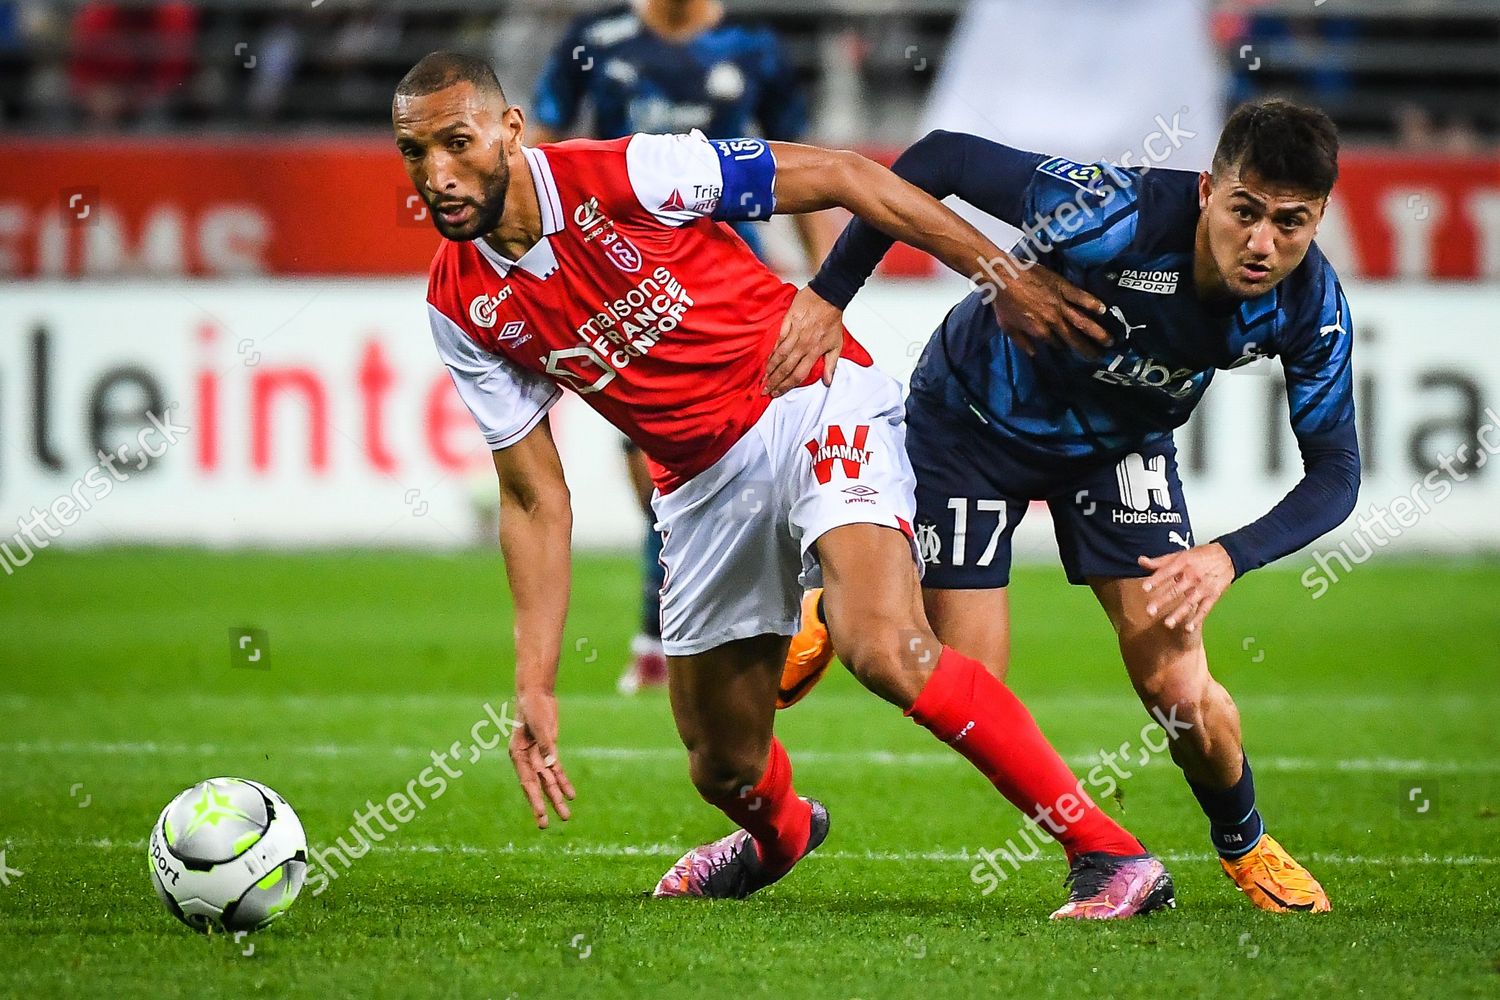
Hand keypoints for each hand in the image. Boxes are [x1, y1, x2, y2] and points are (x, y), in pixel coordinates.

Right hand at [509, 688, 574, 828]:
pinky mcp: (549, 751)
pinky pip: (556, 771)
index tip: (541, 814)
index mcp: (518, 754)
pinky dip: (563, 782)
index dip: (534, 799)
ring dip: (557, 798)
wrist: (536, 694)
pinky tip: (571, 795)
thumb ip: (545, 745)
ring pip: (548, 782)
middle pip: (536, 786)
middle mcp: (527, 759)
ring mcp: (538, 756)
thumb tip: (550, 767)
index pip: (527, 782)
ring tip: (566, 816)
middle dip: (542, 805)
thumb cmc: (533, 707)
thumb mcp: (540, 724)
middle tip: (545, 825)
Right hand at [764, 285, 843, 396]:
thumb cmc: (832, 320)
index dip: (786, 386)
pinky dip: (772, 351)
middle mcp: (803, 344)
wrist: (828, 297)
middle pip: (786, 368)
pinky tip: (767, 360)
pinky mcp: (788, 323)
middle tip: (766, 390)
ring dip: (770, 369)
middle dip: (774, 381)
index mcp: (814, 351)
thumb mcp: (837, 344)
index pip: (798, 374)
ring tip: (763, 378)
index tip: (778, 393)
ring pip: (779, 355)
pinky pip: (778, 340)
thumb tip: (828, 381)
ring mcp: (794, 333)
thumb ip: (831, 364)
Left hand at [989, 261, 1110, 358]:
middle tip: (1101, 356)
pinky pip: (1081, 296)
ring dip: (1097, 332)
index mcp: (1039, 331)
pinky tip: (1104, 310)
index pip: (1056, 343)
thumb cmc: (1003, 302)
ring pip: (1082, 321)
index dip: (1063, 347)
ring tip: (1110, 340)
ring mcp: (1060, 303)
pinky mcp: (1063, 287)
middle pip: (1074, 338)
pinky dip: (1092, 303)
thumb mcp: (1007, 327)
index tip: (1070, 349)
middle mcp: (1053, 320)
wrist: (1003, 276)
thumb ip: (1021, 342)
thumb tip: (1033, 354)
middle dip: (1088, 349)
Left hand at [1139, 543, 1235, 633]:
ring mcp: (1204, 586)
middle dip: (1162, 601)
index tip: (1144, 588)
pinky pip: (1204, 609)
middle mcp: (1193, 575)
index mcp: (1183, 563)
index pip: (1167, 572)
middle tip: (1149, 611)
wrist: (1228, 556)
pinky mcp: (1213, 595)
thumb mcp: (1180, 555)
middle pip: (1176, 589)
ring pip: (1190, 602)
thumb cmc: (1201, 556)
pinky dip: (1197, 619)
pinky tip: (1188, 628)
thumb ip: (1160, 561)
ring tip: (1167, 624)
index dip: (1155, 580)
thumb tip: (1141, 561)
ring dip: (1179, 613)